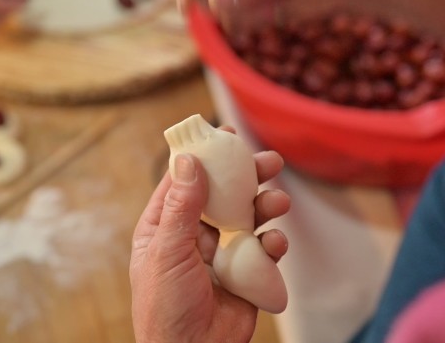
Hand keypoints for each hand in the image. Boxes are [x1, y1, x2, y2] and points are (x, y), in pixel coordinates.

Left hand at [130, 149, 289, 342]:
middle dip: (246, 176)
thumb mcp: (167, 252)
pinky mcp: (245, 271)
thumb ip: (181, 207)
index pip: (185, 182)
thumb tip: (188, 161)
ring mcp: (222, 252)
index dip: (204, 157)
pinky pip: (263, 248)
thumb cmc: (165, 307)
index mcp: (166, 227)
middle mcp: (195, 234)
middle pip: (224, 194)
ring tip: (279, 202)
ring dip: (265, 206)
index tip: (223, 135)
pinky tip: (274, 242)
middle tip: (269, 160)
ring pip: (248, 217)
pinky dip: (273, 242)